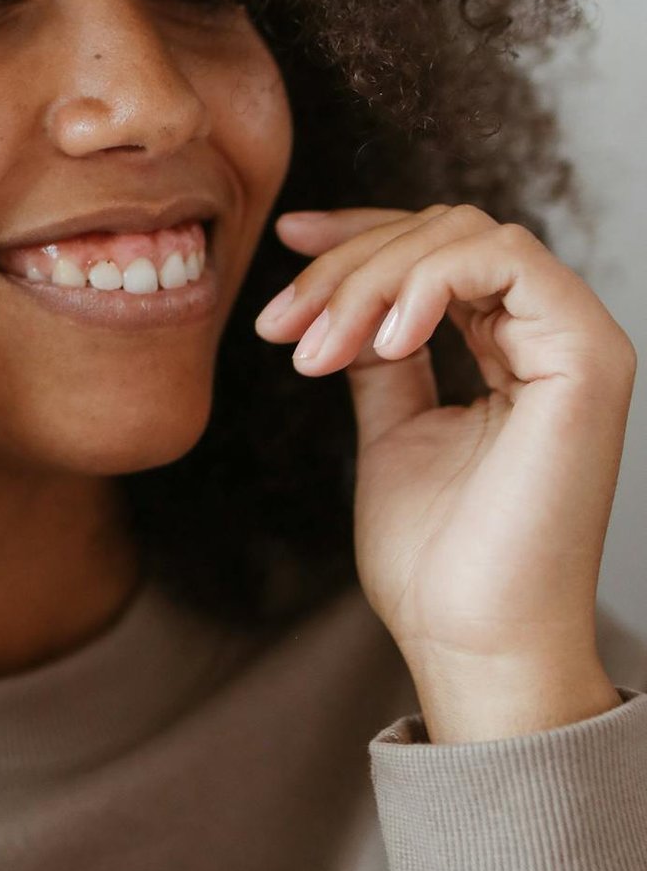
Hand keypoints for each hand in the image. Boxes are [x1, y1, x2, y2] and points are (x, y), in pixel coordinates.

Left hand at [254, 203, 636, 740]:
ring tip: (319, 352)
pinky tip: (381, 338)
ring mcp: (577, 342)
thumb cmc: (437, 562)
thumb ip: (380, 358)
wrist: (470, 639)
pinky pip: (506, 259)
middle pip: (443, 231)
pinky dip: (427, 281)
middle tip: (284, 329)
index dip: (360, 234)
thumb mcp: (390, 431)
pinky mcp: (587, 358)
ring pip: (465, 235)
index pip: (439, 250)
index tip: (287, 239)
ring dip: (372, 279)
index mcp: (513, 351)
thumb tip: (345, 301)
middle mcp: (552, 337)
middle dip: (347, 265)